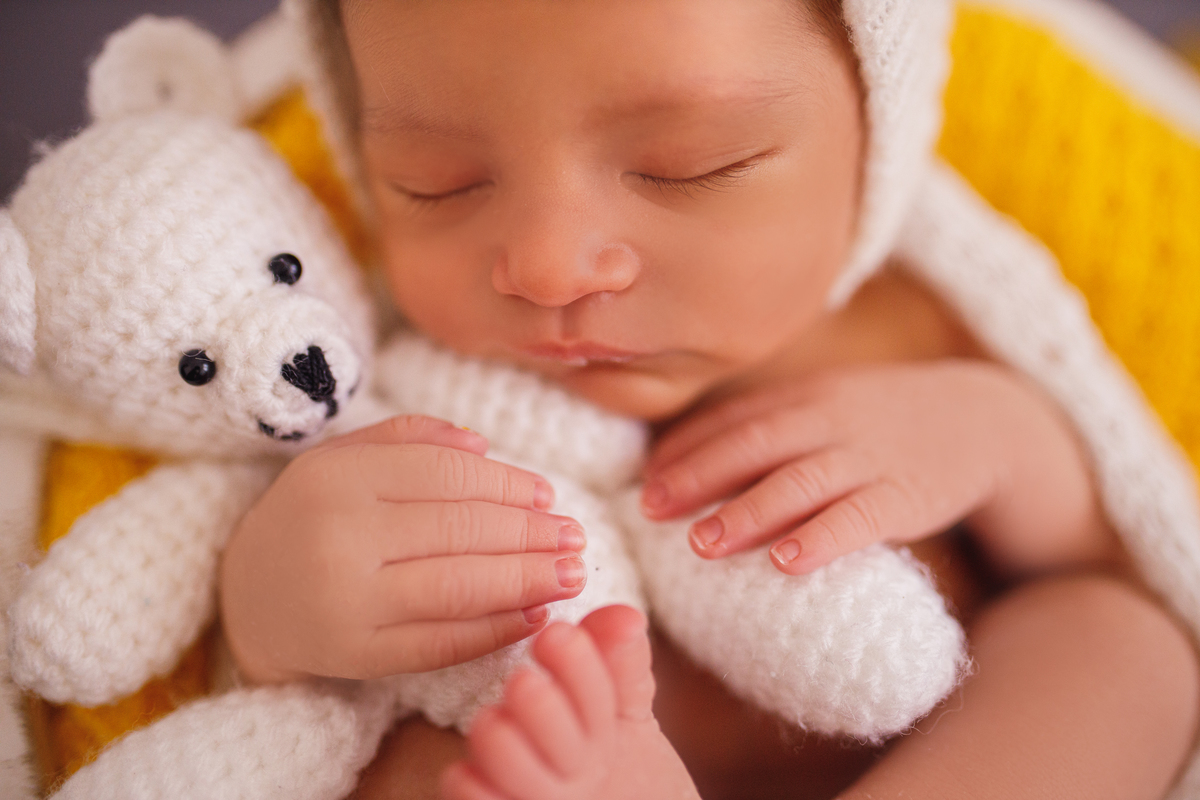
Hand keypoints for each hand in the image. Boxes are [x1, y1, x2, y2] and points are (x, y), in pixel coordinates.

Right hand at [220, 415, 588, 683]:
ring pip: (458, 587)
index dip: (507, 485)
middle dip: (530, 534)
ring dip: (527, 580)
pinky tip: (534, 615)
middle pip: (460, 530)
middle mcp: (340, 536)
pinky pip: (440, 643)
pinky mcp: (356, 655)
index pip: (445, 475)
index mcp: (339, 477)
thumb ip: (407, 439)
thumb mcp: (340, 459)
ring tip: (571, 574)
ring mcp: (348, 601)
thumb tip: (484, 446)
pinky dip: (495, 630)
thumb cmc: (309, 518)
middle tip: (575, 537)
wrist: (245, 600)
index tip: (548, 496)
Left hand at [641, 361, 1116, 575]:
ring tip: (702, 542)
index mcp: (805, 396)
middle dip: (700, 476)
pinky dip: (823, 538)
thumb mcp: (825, 407)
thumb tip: (685, 459)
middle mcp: (831, 419)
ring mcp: (869, 456)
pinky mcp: (907, 495)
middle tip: (652, 509)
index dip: (686, 449)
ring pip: (801, 480)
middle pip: (756, 444)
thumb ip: (767, 425)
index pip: (734, 419)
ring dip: (748, 511)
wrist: (983, 419)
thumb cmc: (880, 422)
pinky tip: (788, 561)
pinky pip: (861, 516)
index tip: (645, 480)